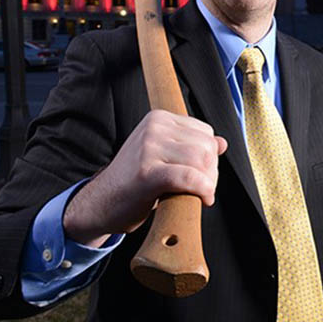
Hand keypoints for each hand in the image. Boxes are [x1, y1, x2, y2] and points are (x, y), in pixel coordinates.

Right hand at [63, 110, 226, 246]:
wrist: (100, 204)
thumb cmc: (133, 182)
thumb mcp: (163, 156)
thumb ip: (191, 147)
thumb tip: (222, 143)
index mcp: (158, 118)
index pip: (205, 133)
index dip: (210, 157)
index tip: (201, 174)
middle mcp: (153, 128)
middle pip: (206, 147)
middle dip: (211, 172)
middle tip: (200, 189)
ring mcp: (148, 148)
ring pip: (201, 161)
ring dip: (208, 183)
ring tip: (197, 194)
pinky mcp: (147, 172)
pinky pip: (189, 177)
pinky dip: (202, 190)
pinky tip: (203, 200)